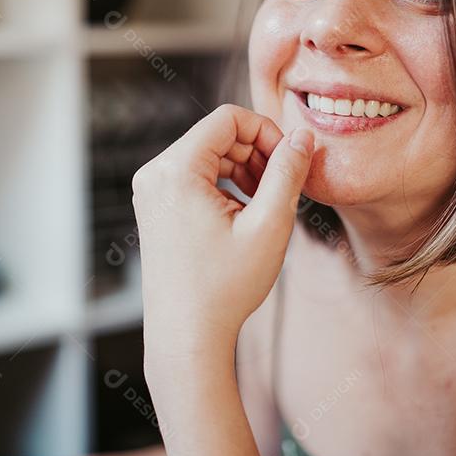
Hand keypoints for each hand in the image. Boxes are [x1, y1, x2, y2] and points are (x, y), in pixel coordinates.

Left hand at [131, 104, 314, 363]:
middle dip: (256, 154)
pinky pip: (195, 178)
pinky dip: (224, 187)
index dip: (267, 132)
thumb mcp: (269, 224)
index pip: (228, 119)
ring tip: (266, 206)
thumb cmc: (224, 287)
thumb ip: (288, 173)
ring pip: (207, 156)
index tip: (290, 163)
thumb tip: (303, 137)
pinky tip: (244, 218)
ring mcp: (151, 192)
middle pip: (217, 136)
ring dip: (243, 171)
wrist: (186, 336)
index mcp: (175, 170)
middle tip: (283, 188)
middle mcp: (155, 174)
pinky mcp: (155, 208)